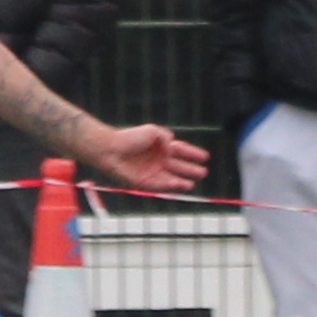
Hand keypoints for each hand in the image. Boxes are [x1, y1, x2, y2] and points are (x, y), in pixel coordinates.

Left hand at [85, 122, 208, 194]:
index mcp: (160, 145)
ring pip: (171, 177)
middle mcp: (158, 159)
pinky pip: (160, 184)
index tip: (206, 157)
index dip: (193, 153)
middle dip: (191, 169)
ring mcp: (151, 170)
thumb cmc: (129, 137)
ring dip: (182, 180)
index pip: (181, 150)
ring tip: (193, 183)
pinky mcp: (144, 181)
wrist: (110, 149)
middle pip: (178, 165)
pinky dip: (170, 185)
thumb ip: (164, 135)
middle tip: (204, 172)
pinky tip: (180, 184)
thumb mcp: (151, 130)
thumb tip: (173, 142)